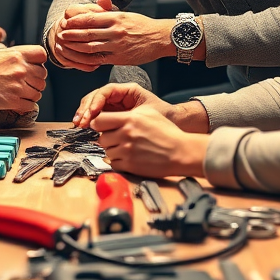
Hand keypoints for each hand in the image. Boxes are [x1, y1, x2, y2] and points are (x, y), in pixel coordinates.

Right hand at [0, 43, 46, 112]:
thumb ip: (11, 51)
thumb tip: (21, 53)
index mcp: (16, 55)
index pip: (42, 55)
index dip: (40, 62)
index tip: (35, 67)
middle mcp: (19, 69)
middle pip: (43, 76)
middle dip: (36, 80)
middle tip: (27, 83)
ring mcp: (17, 86)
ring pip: (38, 92)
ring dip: (32, 94)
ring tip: (22, 93)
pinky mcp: (13, 101)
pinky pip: (31, 105)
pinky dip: (27, 105)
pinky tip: (19, 102)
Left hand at [54, 0, 174, 67]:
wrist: (161, 38)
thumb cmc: (142, 26)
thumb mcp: (126, 14)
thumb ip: (110, 10)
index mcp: (116, 18)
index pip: (90, 18)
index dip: (75, 21)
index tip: (65, 22)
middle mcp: (115, 31)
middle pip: (87, 33)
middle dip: (71, 34)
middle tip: (60, 34)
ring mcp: (117, 45)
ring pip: (90, 47)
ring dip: (75, 47)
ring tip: (65, 46)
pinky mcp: (119, 58)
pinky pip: (99, 59)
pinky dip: (87, 59)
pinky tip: (79, 58)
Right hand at [73, 82, 171, 126]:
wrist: (173, 124)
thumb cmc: (164, 116)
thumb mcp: (147, 113)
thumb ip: (128, 115)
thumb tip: (107, 119)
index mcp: (128, 90)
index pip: (106, 91)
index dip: (96, 101)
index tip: (92, 113)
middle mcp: (119, 96)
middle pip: (96, 96)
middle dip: (86, 108)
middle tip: (81, 121)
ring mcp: (114, 105)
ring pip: (93, 105)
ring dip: (84, 113)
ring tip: (79, 124)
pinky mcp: (112, 116)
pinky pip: (96, 115)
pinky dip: (89, 120)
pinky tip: (84, 126)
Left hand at [91, 107, 207, 178]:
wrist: (180, 152)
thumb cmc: (167, 132)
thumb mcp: (148, 113)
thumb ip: (127, 114)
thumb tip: (109, 116)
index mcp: (129, 119)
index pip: (99, 120)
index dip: (99, 123)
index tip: (103, 126)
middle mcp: (126, 135)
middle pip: (101, 138)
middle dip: (108, 138)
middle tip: (118, 139)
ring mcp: (127, 151)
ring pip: (107, 151)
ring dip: (113, 151)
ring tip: (127, 148)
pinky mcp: (130, 166)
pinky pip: (113, 164)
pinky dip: (119, 162)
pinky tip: (129, 158)